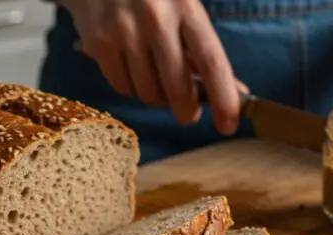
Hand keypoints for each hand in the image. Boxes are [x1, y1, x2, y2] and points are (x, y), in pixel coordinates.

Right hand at [59, 0, 242, 134]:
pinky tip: (133, 67)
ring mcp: (123, 31)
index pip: (212, 64)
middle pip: (178, 89)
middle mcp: (155, 19)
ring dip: (158, 97)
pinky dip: (132, 87)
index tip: (228, 125)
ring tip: (155, 76)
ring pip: (149, 94)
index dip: (224, 101)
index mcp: (186, 7)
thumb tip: (235, 94)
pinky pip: (122, 87)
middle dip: (187, 111)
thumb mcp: (184, 8)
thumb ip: (204, 49)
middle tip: (189, 113)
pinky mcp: (98, 43)